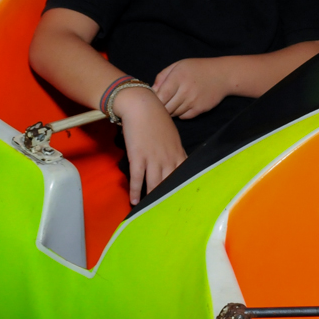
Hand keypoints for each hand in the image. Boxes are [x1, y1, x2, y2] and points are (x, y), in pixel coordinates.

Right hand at [114, 87, 186, 204]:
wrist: (142, 106)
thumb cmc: (157, 119)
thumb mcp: (171, 136)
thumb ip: (174, 151)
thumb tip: (175, 163)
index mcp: (178, 153)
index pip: (184, 176)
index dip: (183, 190)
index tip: (184, 201)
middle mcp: (168, 159)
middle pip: (170, 184)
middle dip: (168, 199)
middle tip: (167, 212)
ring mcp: (153, 159)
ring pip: (154, 184)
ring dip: (151, 199)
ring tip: (149, 211)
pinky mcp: (138, 157)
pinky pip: (137, 178)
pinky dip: (135, 191)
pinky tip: (133, 201)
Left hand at [152, 58, 229, 119]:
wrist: (222, 75)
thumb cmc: (197, 68)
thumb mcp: (178, 65)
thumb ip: (162, 76)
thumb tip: (152, 91)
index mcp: (178, 77)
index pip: (160, 96)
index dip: (154, 100)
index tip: (153, 99)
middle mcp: (185, 90)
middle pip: (166, 108)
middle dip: (161, 107)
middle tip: (162, 103)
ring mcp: (193, 101)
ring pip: (174, 113)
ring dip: (171, 110)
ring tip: (173, 102)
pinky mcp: (200, 109)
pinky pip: (184, 117)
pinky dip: (180, 113)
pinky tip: (183, 105)